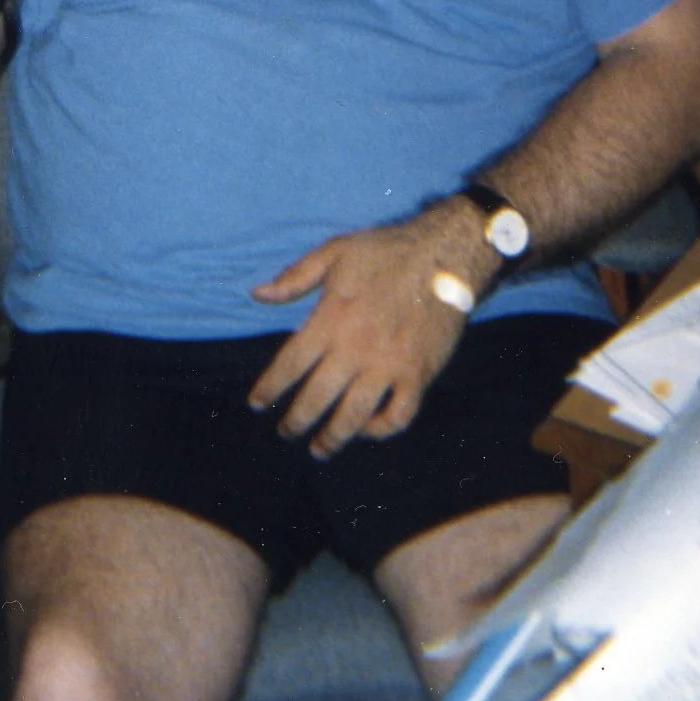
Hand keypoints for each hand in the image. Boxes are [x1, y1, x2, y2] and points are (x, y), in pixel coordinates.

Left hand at [248, 207, 487, 458]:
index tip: (256, 403)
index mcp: (331, 319)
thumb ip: (294, 277)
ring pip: (354, 416)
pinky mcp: (419, 375)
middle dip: (296, 421)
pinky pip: (399, 416)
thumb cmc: (384, 251)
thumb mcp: (333, 252)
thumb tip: (257, 295)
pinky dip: (381, 430)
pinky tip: (367, 429)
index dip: (269, 387)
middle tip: (286, 433)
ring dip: (333, 438)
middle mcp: (356, 348)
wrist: (443, 256)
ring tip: (320, 449)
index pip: (290, 364)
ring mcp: (389, 366)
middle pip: (317, 398)